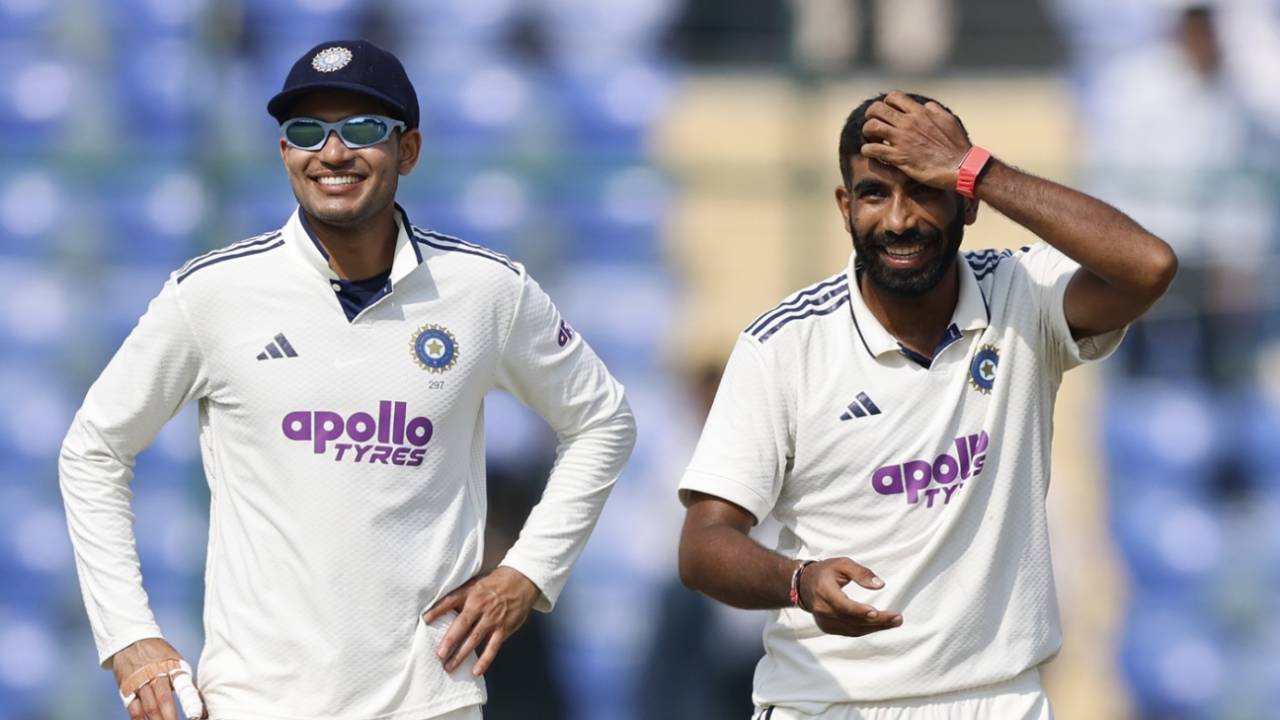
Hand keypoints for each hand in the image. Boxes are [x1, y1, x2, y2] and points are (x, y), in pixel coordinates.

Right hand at [110, 638, 205, 719]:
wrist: (131, 641)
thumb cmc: (159, 654)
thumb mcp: (175, 660)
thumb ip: (182, 678)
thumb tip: (197, 698)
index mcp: (172, 666)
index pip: (183, 685)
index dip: (189, 701)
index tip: (195, 715)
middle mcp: (155, 674)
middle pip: (163, 700)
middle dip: (170, 717)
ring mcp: (139, 682)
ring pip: (148, 707)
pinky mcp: (126, 689)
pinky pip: (133, 709)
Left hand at [423, 565, 541, 675]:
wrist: (521, 580)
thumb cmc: (494, 583)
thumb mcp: (475, 583)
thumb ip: (460, 596)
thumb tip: (439, 609)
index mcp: (471, 593)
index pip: (450, 601)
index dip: (437, 610)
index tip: (425, 620)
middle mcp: (480, 606)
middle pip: (462, 625)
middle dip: (449, 641)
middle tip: (439, 655)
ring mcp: (492, 619)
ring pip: (474, 639)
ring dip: (461, 654)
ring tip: (449, 667)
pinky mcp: (503, 628)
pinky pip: (492, 647)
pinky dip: (485, 660)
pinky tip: (476, 671)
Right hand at [798, 558, 902, 636]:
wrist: (804, 585)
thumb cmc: (827, 571)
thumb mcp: (842, 564)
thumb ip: (861, 573)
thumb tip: (880, 585)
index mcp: (824, 591)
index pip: (843, 606)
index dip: (859, 611)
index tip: (877, 612)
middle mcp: (822, 610)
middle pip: (853, 620)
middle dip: (877, 621)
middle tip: (897, 618)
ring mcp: (824, 622)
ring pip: (854, 629)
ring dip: (876, 627)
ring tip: (895, 622)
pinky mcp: (828, 628)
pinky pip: (851, 632)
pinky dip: (867, 629)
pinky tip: (881, 624)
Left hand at [860, 90, 971, 189]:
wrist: (962, 167)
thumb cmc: (957, 146)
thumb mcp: (948, 120)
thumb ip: (934, 110)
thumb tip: (925, 106)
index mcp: (920, 112)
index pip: (893, 97)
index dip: (886, 104)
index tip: (888, 115)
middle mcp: (908, 123)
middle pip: (876, 109)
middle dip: (871, 116)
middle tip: (875, 127)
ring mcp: (902, 139)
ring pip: (870, 126)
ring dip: (867, 133)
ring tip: (873, 140)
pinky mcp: (898, 157)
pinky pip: (872, 149)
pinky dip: (867, 150)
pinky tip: (872, 154)